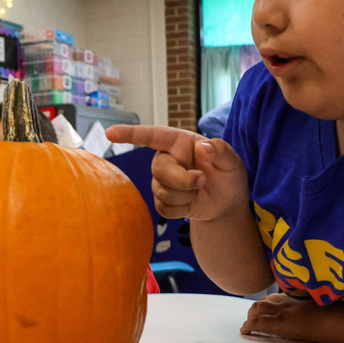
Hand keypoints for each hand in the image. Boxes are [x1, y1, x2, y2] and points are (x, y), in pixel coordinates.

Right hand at [105, 124, 248, 221]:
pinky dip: (182, 210)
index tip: (110, 133)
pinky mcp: (161, 200)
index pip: (152, 136)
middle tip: (203, 181)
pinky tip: (192, 204)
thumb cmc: (228, 175)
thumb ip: (221, 150)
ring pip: (162, 191)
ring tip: (199, 191)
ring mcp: (161, 181)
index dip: (130, 134)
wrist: (226, 202)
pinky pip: (164, 208)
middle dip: (183, 181)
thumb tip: (203, 147)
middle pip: (158, 170)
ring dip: (186, 196)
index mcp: (179, 143)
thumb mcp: (233, 161)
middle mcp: (166, 160)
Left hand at [241, 293, 343, 342]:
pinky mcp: (280, 324)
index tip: (266, 308)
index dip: (268, 303)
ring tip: (248, 325)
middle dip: (256, 310)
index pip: (277, 296)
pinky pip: (257, 323)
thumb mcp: (328, 306)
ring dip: (250, 317)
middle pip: (264, 302)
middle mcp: (289, 301)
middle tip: (253, 319)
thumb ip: (316, 307)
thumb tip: (319, 314)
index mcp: (300, 297)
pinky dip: (248, 326)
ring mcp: (283, 312)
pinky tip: (245, 332)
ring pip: (257, 309)